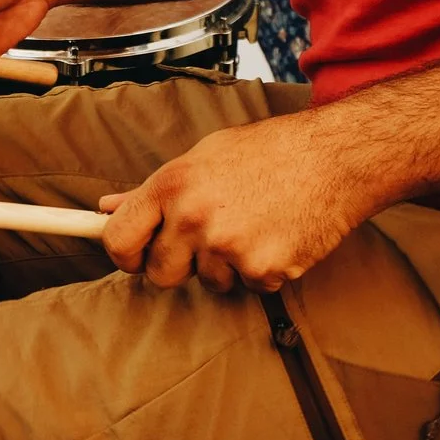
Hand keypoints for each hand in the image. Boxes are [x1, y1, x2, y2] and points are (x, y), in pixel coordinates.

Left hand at [95, 111, 377, 291]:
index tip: (136, 257)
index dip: (124, 255)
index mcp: (171, 185)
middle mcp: (193, 218)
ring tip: (252, 225)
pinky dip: (262, 271)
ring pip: (208, 282)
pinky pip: (249, 287)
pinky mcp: (264, 270)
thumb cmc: (267, 152)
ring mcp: (228, 247)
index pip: (118, 240)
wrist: (332, 158)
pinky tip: (277, 236)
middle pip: (159, 274)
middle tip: (206, 240)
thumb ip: (153, 190)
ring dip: (226, 265)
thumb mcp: (202, 158)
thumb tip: (107, 209)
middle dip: (178, 264)